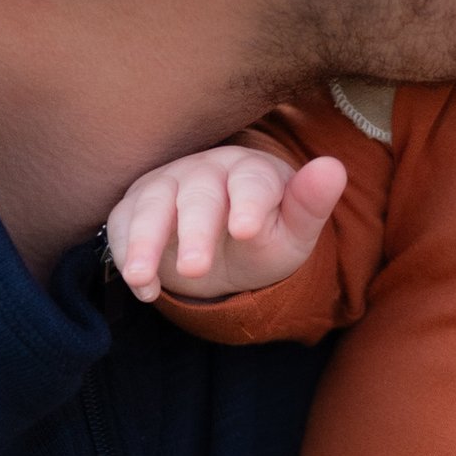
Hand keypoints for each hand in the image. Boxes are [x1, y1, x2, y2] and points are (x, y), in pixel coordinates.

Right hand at [106, 145, 347, 303]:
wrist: (225, 245)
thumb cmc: (265, 236)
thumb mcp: (293, 232)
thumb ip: (310, 205)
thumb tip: (333, 168)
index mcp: (251, 172)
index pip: (251, 183)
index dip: (248, 204)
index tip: (246, 231)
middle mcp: (205, 170)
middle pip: (198, 196)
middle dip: (194, 232)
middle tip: (196, 269)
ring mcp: (165, 184)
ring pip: (150, 206)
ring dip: (144, 242)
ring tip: (141, 279)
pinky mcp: (134, 205)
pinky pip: (122, 223)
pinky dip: (125, 252)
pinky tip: (142, 287)